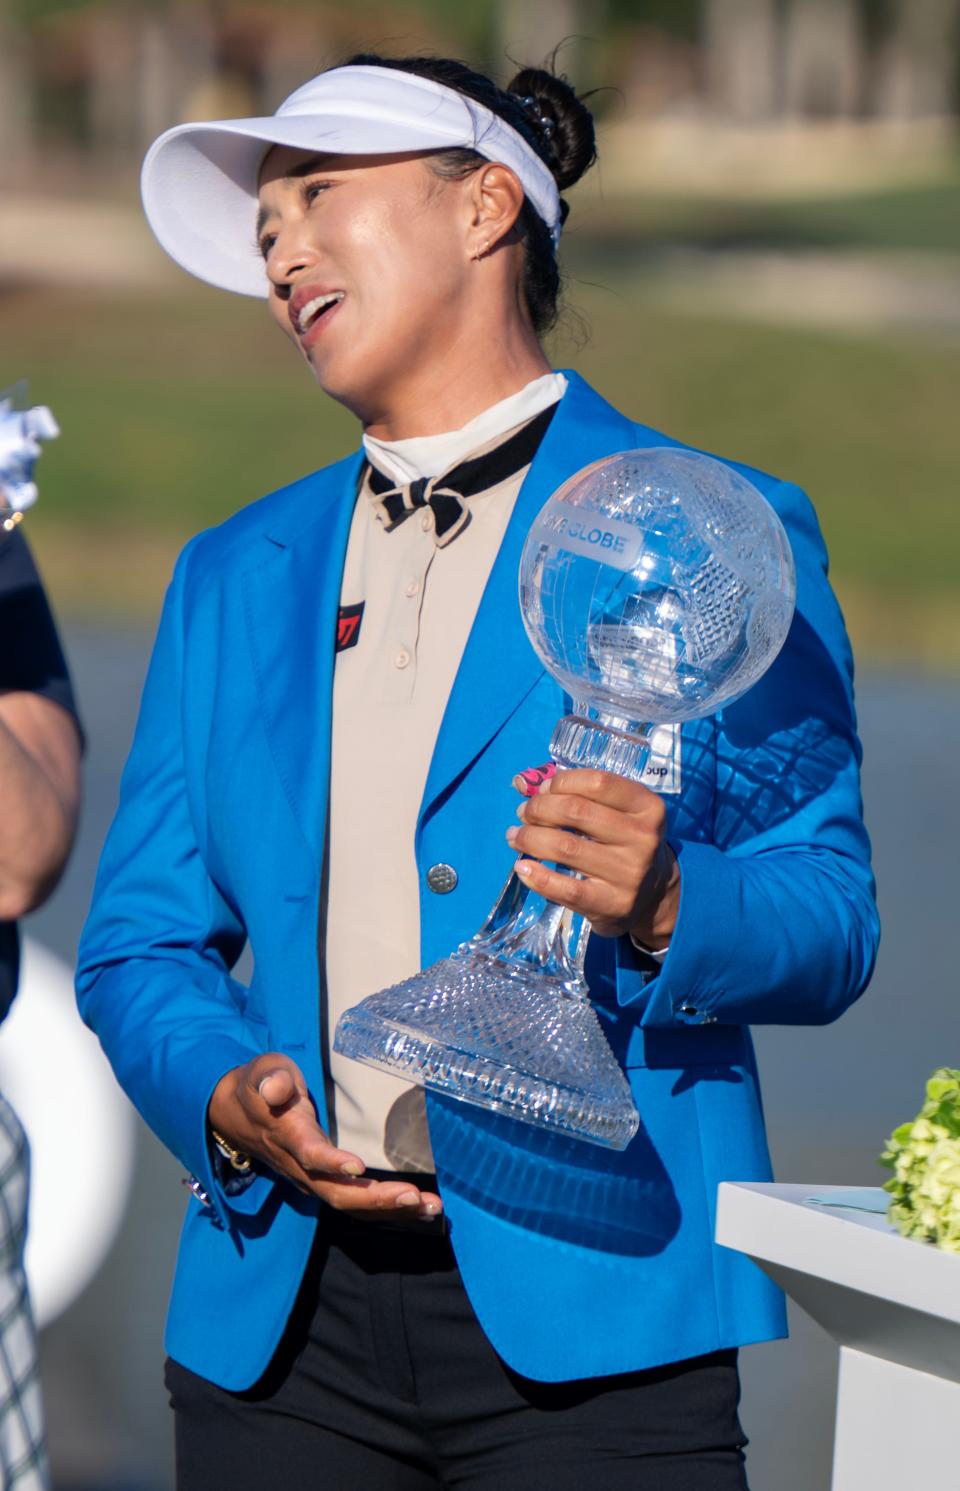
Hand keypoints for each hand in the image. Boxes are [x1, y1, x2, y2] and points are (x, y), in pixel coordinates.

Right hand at [208, 1054, 441, 1219]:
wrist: (236, 1116)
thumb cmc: (259, 1086)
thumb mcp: (262, 1072)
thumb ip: (270, 1078)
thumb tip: (277, 1088)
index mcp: (289, 1136)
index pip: (310, 1154)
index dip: (331, 1162)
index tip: (358, 1166)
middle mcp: (301, 1167)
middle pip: (337, 1193)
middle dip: (376, 1199)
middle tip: (416, 1197)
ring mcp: (312, 1179)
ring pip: (350, 1204)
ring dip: (390, 1209)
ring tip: (431, 1208)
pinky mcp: (324, 1182)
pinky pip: (355, 1203)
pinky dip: (387, 1209)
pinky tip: (420, 1209)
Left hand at [506, 767, 679, 945]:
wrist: (654, 896)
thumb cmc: (627, 842)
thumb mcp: (621, 813)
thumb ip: (582, 795)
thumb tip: (525, 785)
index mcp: (648, 807)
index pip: (598, 783)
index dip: (561, 782)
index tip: (542, 790)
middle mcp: (643, 839)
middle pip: (576, 811)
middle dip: (539, 808)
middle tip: (524, 814)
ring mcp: (629, 874)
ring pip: (566, 847)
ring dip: (530, 838)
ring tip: (516, 836)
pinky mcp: (612, 904)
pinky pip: (567, 889)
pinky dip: (538, 877)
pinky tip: (523, 868)